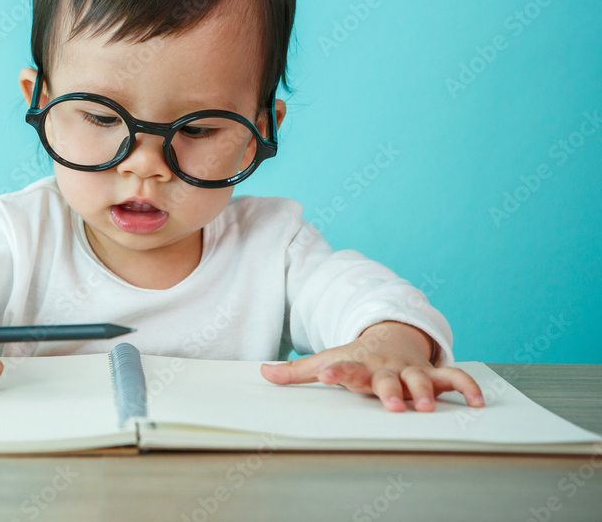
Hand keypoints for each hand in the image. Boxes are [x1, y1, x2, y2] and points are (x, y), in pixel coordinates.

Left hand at [259, 322, 484, 411]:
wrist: (391, 335)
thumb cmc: (356, 357)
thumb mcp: (326, 360)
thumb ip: (296, 372)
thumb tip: (262, 373)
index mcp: (358, 366)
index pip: (345, 367)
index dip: (337, 370)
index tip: (330, 373)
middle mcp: (386, 369)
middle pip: (388, 380)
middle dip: (390, 391)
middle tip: (391, 403)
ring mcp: (411, 370)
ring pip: (421, 380)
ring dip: (425, 392)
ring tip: (428, 406)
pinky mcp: (433, 373)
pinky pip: (455, 378)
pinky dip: (468, 387)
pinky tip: (478, 402)